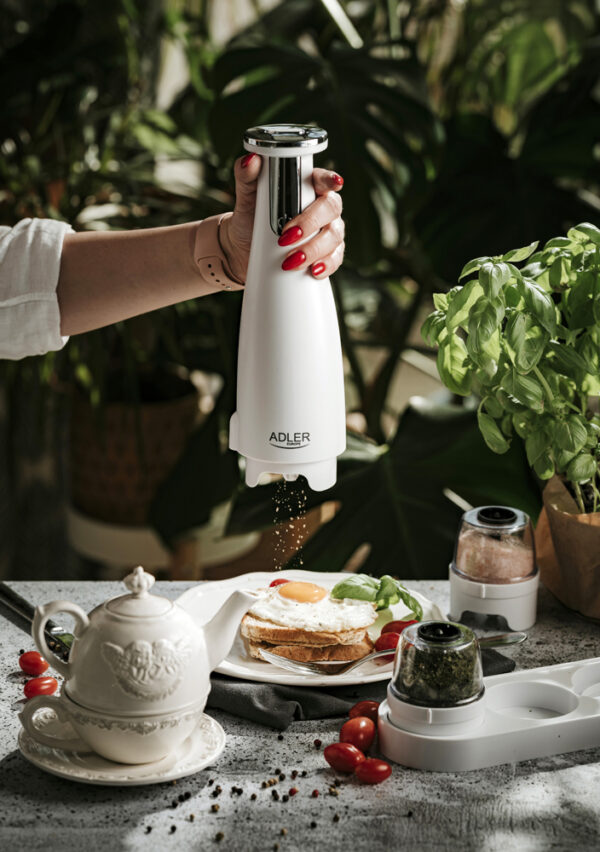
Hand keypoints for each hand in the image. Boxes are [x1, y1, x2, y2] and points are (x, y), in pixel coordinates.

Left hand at [219, 152, 344, 282]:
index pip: (324, 179)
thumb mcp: (246, 197)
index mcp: (306, 187)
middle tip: (286, 236)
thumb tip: (251, 161)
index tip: (333, 184)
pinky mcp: (325, 254)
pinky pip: (335, 259)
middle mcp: (321, 207)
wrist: (244, 250)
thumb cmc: (250, 218)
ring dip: (313, 249)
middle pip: (331, 208)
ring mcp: (326, 231)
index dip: (331, 180)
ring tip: (290, 261)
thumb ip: (247, 176)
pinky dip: (325, 265)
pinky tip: (312, 270)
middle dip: (311, 223)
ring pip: (334, 236)